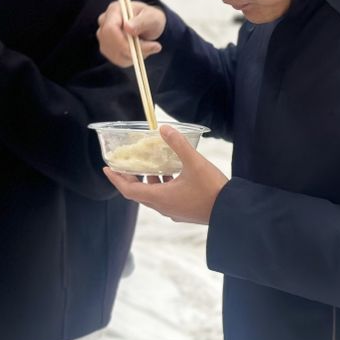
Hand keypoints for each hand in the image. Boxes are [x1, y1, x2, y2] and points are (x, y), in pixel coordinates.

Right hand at [96, 0, 165, 67]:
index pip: (110, 29)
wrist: (149, 24)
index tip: (142, 47)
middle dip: (130, 51)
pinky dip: (130, 59)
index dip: (122, 42)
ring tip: (148, 48)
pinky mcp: (106, 46)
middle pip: (109, 43)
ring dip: (132, 55)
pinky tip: (139, 52)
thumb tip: (128, 28)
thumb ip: (142, 22)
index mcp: (114, 10)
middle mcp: (104, 22)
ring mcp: (103, 35)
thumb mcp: (153, 17)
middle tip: (153, 48)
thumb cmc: (150, 18)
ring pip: (113, 53)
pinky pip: (116, 59)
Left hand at [104, 124, 227, 224]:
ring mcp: (174, 211)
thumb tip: (163, 128)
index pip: (129, 190)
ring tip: (147, 165)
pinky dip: (162, 185)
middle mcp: (164, 207)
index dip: (116, 178)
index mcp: (160, 197)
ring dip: (148, 181)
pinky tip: (171, 173)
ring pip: (153, 195)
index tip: (107, 168)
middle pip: (138, 193)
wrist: (232, 212)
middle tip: (123, 165)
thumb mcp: (194, 163)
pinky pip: (165, 197)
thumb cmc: (211, 189)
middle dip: (129, 178)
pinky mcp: (184, 211)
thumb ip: (178, 144)